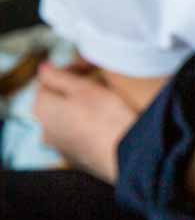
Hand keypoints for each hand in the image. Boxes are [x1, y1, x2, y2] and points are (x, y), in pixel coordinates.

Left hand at [34, 59, 138, 182]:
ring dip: (83, 105)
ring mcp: (61, 145)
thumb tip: (43, 68)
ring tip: (107, 99)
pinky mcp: (78, 156)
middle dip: (76, 87)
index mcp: (42, 108)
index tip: (90, 63)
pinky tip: (108, 120)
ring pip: (69, 116)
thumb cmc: (107, 120)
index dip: (70, 67)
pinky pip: (80, 132)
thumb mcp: (84, 88)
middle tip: (100, 79)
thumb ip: (60, 76)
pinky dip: (90, 123)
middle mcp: (45, 129)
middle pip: (57, 99)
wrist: (127, 156)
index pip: (47, 79)